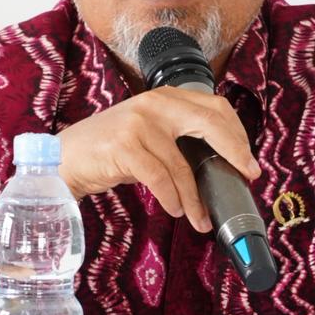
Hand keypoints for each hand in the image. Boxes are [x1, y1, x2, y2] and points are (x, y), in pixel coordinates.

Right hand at [57, 86, 261, 232]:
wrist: (66, 158)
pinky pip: (161, 178)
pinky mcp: (125, 147)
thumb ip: (180, 139)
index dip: (237, 134)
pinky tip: (175, 210)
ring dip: (196, 197)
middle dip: (234, 153)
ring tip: (200, 217)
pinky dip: (173, 199)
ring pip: (184, 164)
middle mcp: (154, 103)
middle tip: (244, 177)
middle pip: (210, 123)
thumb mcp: (150, 134)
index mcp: (165, 97)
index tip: (248, 161)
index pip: (215, 107)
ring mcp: (139, 123)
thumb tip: (220, 165)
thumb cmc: (111, 151)